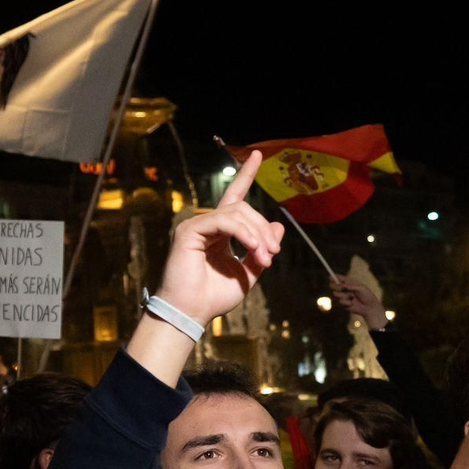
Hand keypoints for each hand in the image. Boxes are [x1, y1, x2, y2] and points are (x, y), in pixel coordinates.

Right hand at [154, 151, 283, 324]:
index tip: (258, 155)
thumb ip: (261, 251)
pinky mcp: (190, 231)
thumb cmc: (213, 297)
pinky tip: (252, 247)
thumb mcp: (247, 273)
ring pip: (236, 213)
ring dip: (257, 234)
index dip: (246, 175)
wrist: (192, 313)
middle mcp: (207, 225)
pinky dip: (242, 232)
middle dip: (263, 228)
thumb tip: (279, 226)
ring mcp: (197, 225)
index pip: (235, 198)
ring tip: (265, 256)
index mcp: (219, 232)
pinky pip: (224, 221)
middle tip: (273, 253)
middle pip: (243, 208)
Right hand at [331, 275, 387, 329]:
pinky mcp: (344, 304)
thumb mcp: (360, 288)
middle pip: (334, 286)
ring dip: (342, 295)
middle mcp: (346, 289)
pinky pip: (340, 301)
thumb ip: (351, 286)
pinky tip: (352, 303)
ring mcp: (344, 296)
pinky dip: (346, 302)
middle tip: (332, 286)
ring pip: (336, 294)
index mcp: (350, 283)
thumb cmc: (367, 296)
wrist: (369, 308)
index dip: (335, 277)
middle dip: (334, 286)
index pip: (341, 279)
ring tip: (351, 297)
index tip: (330, 277)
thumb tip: (341, 285)